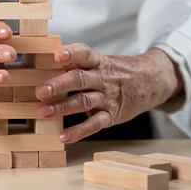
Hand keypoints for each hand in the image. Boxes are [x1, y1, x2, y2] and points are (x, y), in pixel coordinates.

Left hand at [35, 44, 183, 142]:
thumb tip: (43, 58)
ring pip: (84, 101)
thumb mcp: (100, 61)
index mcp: (98, 61)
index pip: (85, 53)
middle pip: (80, 79)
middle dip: (59, 85)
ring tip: (43, 112)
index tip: (57, 55)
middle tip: (40, 91)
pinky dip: (78, 131)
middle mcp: (102, 78)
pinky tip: (63, 136)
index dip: (71, 53)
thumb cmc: (114, 71)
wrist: (150, 82)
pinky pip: (94, 124)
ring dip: (63, 107)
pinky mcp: (111, 115)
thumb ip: (76, 61)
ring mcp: (107, 97)